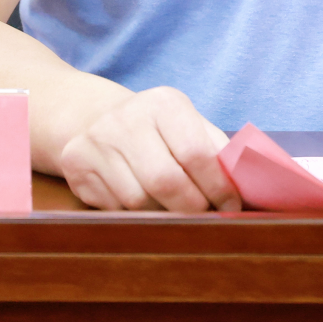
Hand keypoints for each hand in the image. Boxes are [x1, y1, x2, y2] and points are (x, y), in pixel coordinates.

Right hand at [58, 86, 238, 212]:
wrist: (94, 117)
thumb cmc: (157, 130)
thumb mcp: (189, 125)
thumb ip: (217, 151)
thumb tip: (246, 186)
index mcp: (165, 104)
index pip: (197, 153)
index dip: (218, 187)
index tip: (230, 206)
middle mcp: (127, 117)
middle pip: (166, 182)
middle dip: (192, 209)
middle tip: (204, 218)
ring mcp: (97, 140)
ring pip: (138, 201)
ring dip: (162, 215)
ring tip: (172, 210)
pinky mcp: (76, 164)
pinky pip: (113, 207)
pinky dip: (132, 214)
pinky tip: (139, 202)